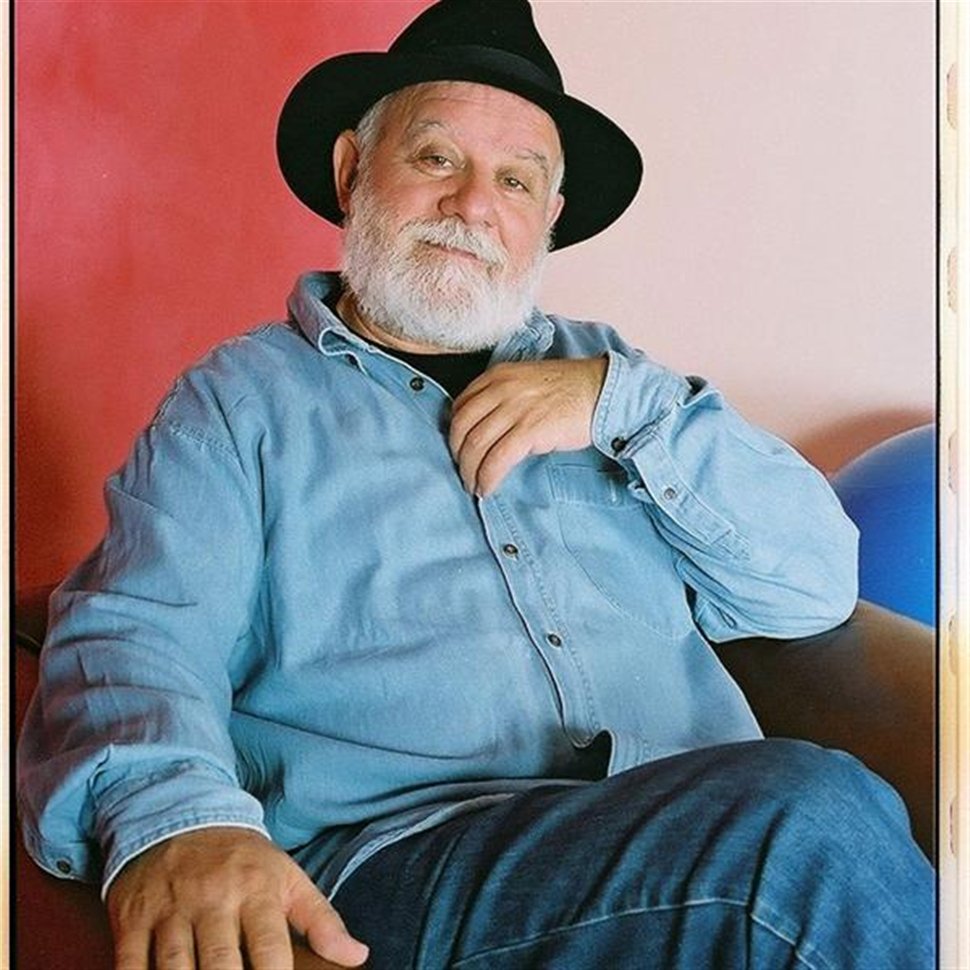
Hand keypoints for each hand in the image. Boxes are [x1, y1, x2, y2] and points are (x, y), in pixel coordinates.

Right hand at [107, 827, 368, 969]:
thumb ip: (322, 920)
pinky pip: (130, 962)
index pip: (269, 949)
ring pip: (174, 967)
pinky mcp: (133, 916)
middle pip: (219, 964)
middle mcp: (213, 898)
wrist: (181, 814)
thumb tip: (358, 956)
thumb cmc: (242, 860)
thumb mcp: (287, 877)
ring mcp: (171, 907)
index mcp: (256, 890)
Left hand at [449, 357, 607, 495]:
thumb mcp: (528, 381)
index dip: (454, 432)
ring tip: (474, 485)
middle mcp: (502, 389)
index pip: (460, 406)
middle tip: (463, 472)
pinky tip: (488, 488)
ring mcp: (516, 409)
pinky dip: (487, 477)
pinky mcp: (531, 430)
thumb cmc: (570, 389)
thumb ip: (504, 397)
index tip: (459, 449)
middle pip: (462, 427)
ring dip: (470, 471)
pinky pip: (497, 459)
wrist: (603, 390)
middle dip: (457, 455)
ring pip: (476, 445)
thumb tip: (487, 428)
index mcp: (498, 375)